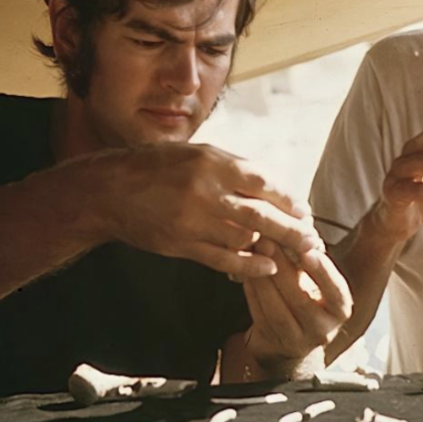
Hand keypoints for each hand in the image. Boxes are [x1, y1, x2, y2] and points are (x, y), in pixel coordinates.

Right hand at [85, 143, 318, 277]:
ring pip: (245, 239)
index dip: (289, 200)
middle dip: (292, 230)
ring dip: (271, 248)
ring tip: (292, 254)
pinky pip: (222, 260)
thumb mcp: (197, 153)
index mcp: (212, 163)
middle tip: (313, 240)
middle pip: (261, 215)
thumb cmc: (158, 167)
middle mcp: (205, 191)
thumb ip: (233, 168)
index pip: (264, 183)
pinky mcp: (181, 244)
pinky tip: (267, 268)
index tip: (305, 212)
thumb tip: (272, 185)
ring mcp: (192, 220)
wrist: (110, 191)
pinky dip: (248, 266)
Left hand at [242, 235, 352, 376]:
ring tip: (252, 254)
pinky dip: (251, 292)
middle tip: (267, 240)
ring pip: (276, 310)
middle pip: (300, 299)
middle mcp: (324, 330)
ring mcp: (298, 342)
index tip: (310, 251)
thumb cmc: (306, 295)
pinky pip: (259, 316)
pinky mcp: (274, 345)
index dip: (323, 272)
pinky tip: (244, 273)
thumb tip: (297, 226)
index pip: (336, 291)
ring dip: (262, 280)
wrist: (291, 337)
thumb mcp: (316, 279)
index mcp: (340, 309)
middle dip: (282, 267)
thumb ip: (310, 258)